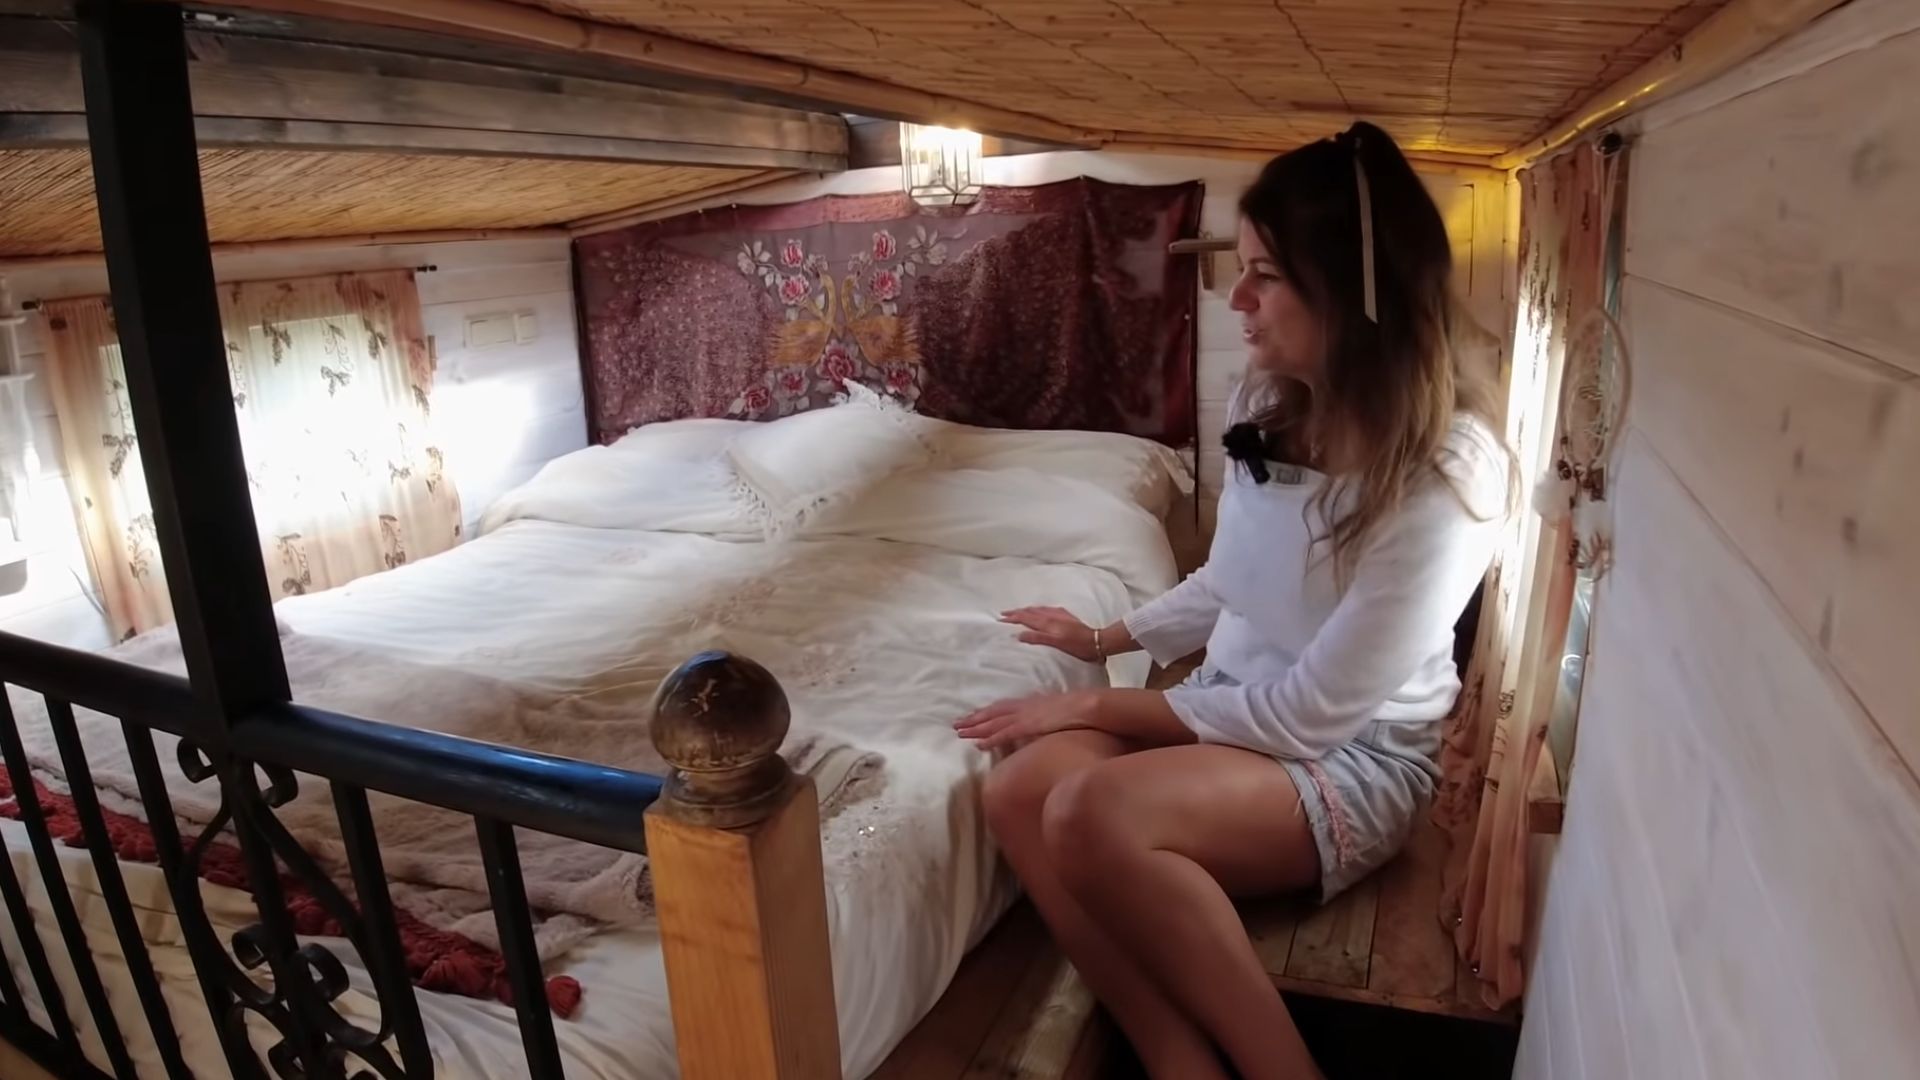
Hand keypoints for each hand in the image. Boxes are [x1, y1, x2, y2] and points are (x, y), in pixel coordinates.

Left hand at [953, 690, 1099, 750]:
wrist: (1089, 705)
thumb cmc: (1080, 708)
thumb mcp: (1060, 709)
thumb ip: (1049, 714)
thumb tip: (1045, 721)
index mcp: (1031, 702)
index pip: (1003, 707)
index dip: (987, 712)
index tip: (972, 715)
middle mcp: (1024, 707)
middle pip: (993, 712)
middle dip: (974, 719)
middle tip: (956, 724)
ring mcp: (1025, 716)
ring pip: (994, 722)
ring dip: (976, 728)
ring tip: (959, 733)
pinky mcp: (1029, 726)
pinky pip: (1005, 734)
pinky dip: (990, 739)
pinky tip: (978, 744)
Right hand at [999, 606, 1098, 662]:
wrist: (1097, 642)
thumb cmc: (1077, 646)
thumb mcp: (1056, 644)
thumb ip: (1038, 638)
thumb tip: (1018, 634)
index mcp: (1047, 623)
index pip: (1025, 618)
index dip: (1012, 618)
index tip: (1001, 619)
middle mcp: (1052, 616)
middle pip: (1030, 611)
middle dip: (1016, 612)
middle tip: (1004, 614)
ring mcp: (1060, 615)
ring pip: (1038, 609)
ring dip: (1026, 610)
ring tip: (1019, 611)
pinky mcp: (1066, 616)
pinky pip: (1047, 609)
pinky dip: (1039, 610)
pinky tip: (1041, 611)